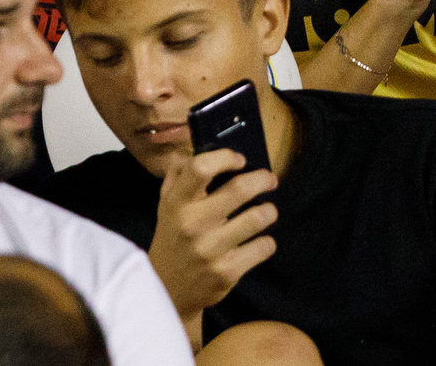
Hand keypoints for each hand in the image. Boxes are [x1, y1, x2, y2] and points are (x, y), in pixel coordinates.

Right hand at [148, 150, 277, 319]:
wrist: (167, 290)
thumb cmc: (172, 239)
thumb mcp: (166, 204)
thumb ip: (178, 174)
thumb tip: (197, 145)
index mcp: (177, 203)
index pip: (202, 167)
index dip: (226, 158)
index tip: (239, 160)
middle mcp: (193, 224)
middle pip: (240, 189)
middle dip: (263, 179)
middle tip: (269, 180)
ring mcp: (210, 249)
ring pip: (258, 217)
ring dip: (269, 211)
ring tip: (267, 211)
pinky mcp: (226, 272)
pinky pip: (263, 247)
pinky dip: (267, 242)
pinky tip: (260, 241)